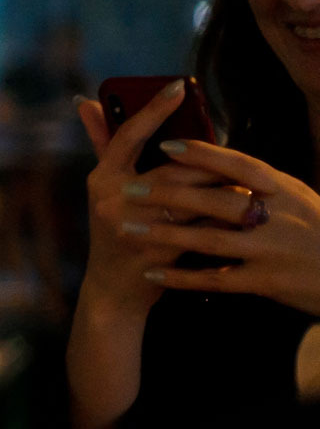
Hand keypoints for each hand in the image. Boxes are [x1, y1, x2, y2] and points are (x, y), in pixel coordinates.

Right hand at [74, 86, 227, 315]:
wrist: (114, 289)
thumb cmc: (116, 232)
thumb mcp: (105, 189)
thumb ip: (102, 144)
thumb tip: (85, 102)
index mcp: (102, 179)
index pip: (128, 135)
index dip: (154, 109)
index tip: (179, 85)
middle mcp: (113, 199)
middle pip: (173, 169)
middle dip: (209, 163)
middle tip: (237, 156)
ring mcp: (134, 226)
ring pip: (191, 196)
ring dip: (221, 188)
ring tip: (244, 182)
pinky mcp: (157, 250)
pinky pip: (199, 224)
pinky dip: (220, 216)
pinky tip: (239, 211)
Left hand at [127, 140, 319, 315]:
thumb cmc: (314, 230)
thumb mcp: (295, 197)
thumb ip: (258, 182)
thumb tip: (211, 160)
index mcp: (284, 190)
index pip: (240, 166)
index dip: (203, 154)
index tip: (167, 145)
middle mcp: (277, 217)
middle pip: (215, 201)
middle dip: (167, 195)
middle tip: (127, 189)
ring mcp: (270, 250)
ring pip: (208, 240)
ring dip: (163, 235)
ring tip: (126, 230)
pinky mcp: (266, 282)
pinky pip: (215, 279)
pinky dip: (181, 278)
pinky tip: (151, 275)